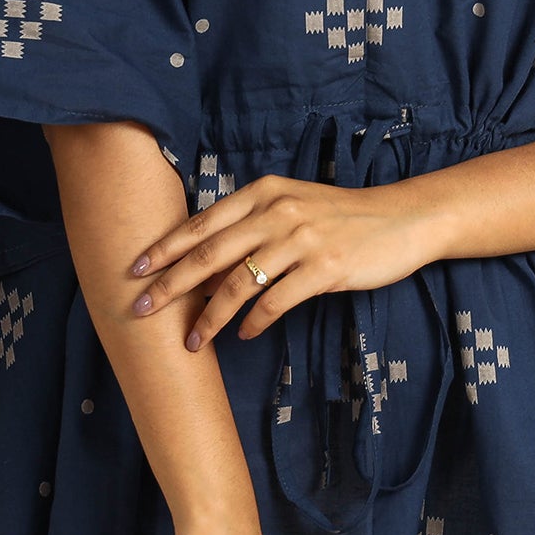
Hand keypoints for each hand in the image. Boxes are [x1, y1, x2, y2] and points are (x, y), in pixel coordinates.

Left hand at [125, 175, 441, 351]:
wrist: (401, 219)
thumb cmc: (340, 217)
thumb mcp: (292, 205)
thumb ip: (251, 225)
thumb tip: (202, 265)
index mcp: (263, 192)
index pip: (201, 224)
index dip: (164, 249)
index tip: (134, 271)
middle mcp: (277, 211)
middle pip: (209, 254)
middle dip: (169, 285)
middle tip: (139, 309)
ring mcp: (301, 239)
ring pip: (238, 283)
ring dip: (210, 317)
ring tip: (192, 341)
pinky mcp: (324, 267)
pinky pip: (276, 301)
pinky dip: (255, 322)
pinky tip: (246, 336)